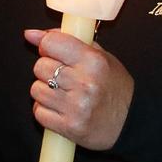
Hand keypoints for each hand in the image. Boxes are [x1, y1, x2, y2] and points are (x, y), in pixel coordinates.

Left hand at [25, 27, 132, 151]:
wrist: (130, 122)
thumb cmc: (114, 87)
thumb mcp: (100, 57)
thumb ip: (67, 41)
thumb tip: (31, 34)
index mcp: (93, 61)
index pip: (51, 43)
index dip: (46, 45)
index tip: (51, 51)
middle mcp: (85, 83)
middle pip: (40, 66)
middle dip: (47, 70)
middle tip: (62, 76)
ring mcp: (76, 107)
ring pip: (36, 90)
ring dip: (45, 91)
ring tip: (62, 93)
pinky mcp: (70, 127)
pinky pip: (39, 112)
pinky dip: (45, 110)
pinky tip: (60, 109)